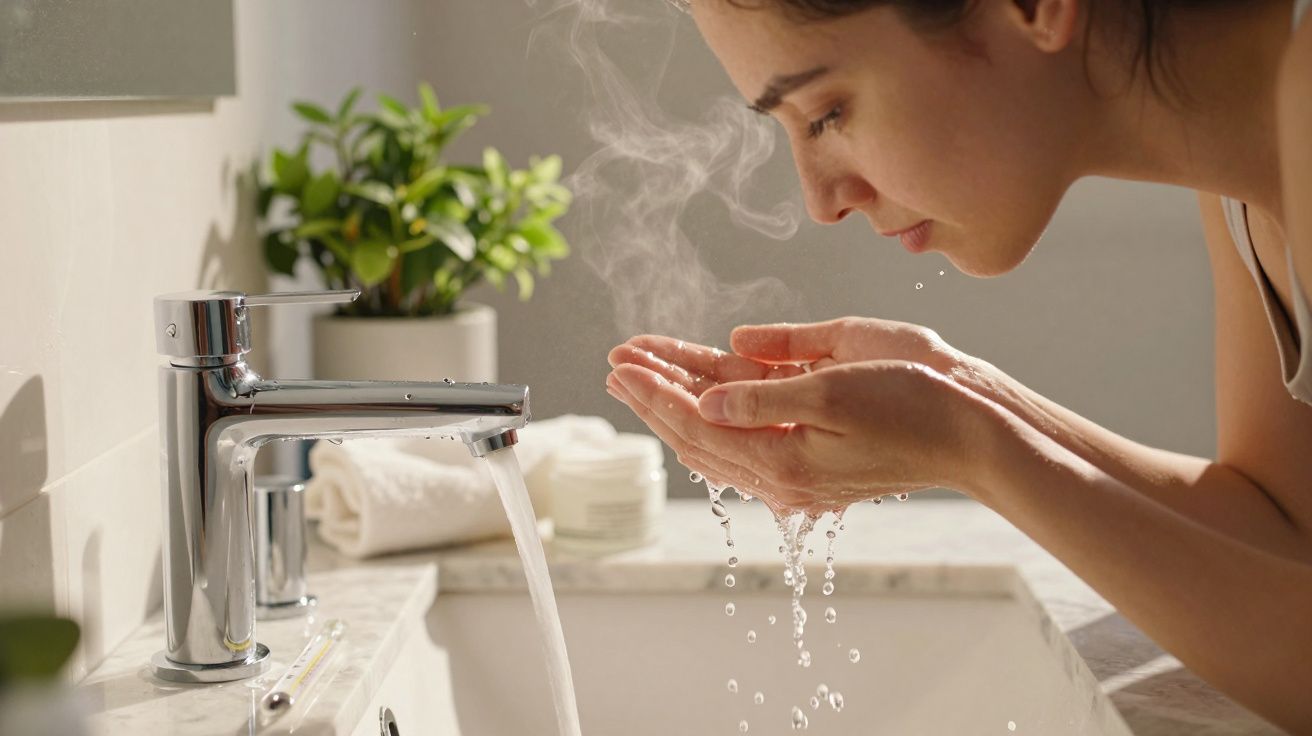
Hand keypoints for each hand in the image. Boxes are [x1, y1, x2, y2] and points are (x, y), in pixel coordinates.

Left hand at [606, 317, 992, 513]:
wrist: (971, 431)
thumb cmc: (913, 406)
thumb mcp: (834, 389)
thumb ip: (762, 395)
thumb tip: (703, 400)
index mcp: (782, 460)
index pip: (697, 424)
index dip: (655, 390)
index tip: (619, 363)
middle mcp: (781, 473)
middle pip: (697, 433)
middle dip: (654, 395)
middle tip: (614, 364)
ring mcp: (796, 467)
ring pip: (717, 434)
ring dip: (677, 400)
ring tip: (639, 372)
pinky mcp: (811, 454)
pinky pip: (747, 434)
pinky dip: (714, 410)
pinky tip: (695, 393)